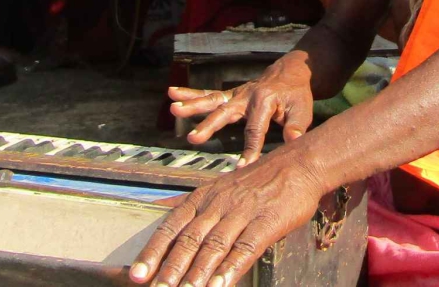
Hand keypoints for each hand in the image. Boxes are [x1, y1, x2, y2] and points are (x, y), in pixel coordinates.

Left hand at [128, 149, 324, 286]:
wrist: (300, 164)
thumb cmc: (260, 180)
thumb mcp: (221, 188)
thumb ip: (197, 207)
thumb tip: (165, 219)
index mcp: (205, 196)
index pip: (172, 225)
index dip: (154, 251)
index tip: (138, 273)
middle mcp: (219, 204)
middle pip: (189, 239)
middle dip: (170, 268)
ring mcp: (243, 212)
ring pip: (214, 246)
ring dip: (197, 273)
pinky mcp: (267, 222)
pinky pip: (245, 248)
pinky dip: (231, 269)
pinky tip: (220, 286)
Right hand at [169, 53, 314, 164]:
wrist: (290, 73)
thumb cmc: (296, 95)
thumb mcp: (302, 110)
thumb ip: (296, 127)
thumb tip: (294, 142)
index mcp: (265, 101)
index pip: (255, 129)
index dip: (250, 149)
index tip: (242, 167)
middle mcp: (246, 96)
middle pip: (225, 113)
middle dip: (209, 126)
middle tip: (193, 138)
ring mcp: (236, 94)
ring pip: (212, 100)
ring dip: (192, 105)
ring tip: (173, 108)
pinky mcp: (230, 95)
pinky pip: (209, 95)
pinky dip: (191, 94)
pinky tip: (173, 93)